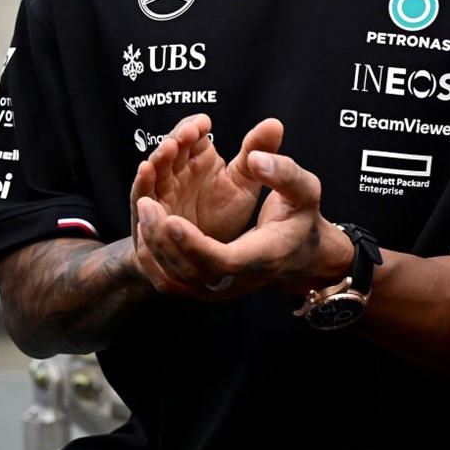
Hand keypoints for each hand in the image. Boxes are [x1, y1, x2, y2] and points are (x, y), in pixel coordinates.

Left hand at [133, 146, 345, 300]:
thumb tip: (258, 159)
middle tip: (145, 204)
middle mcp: (239, 281)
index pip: (222, 260)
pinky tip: (145, 230)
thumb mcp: (305, 190)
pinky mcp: (208, 290)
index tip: (171, 218)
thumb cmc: (301, 218)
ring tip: (143, 210)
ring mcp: (221, 290)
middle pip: (191, 270)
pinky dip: (155, 259)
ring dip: (155, 247)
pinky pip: (173, 283)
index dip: (193, 244)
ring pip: (177, 280)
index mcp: (263, 257)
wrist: (301, 255)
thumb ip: (284, 173)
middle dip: (163, 239)